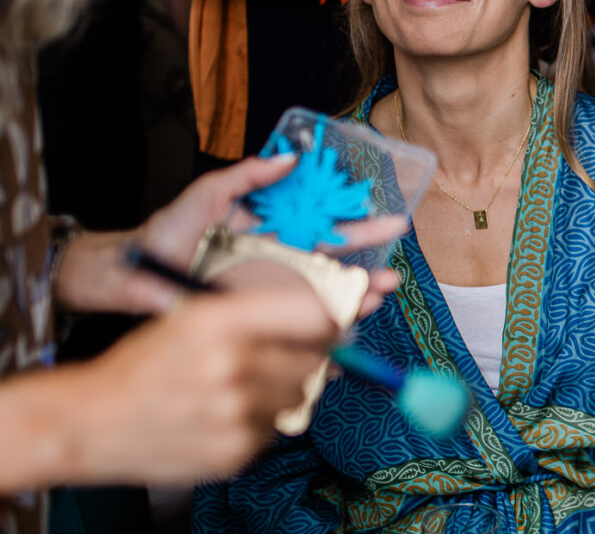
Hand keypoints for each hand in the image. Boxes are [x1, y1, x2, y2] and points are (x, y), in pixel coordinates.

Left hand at [56, 155, 405, 315]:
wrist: (133, 272)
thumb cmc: (167, 230)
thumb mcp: (209, 192)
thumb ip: (248, 174)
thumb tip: (290, 157)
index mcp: (276, 230)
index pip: (326, 224)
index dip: (358, 221)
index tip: (389, 216)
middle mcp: (279, 261)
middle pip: (334, 259)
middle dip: (369, 256)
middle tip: (398, 252)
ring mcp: (269, 290)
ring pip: (322, 293)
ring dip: (356, 294)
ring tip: (382, 292)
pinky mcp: (254, 316)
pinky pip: (294, 324)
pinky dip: (323, 328)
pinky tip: (347, 328)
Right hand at [66, 287, 339, 485]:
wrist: (90, 421)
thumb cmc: (146, 362)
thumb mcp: (196, 315)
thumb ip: (262, 313)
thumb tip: (334, 325)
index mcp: (223, 320)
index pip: (315, 315)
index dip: (330, 320)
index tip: (330, 324)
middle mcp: (233, 365)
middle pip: (316, 359)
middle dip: (302, 357)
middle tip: (271, 359)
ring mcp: (236, 413)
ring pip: (299, 395)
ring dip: (281, 390)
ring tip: (237, 389)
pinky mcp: (235, 451)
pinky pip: (276, 429)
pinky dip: (260, 421)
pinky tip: (222, 415)